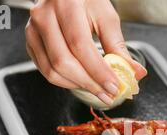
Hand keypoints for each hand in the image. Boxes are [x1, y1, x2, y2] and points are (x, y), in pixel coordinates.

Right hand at [25, 0, 146, 104]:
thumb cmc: (86, 1)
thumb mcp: (106, 17)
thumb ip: (119, 47)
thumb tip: (135, 73)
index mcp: (66, 4)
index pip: (80, 46)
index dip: (98, 71)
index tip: (114, 86)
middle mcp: (44, 16)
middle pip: (63, 62)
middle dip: (89, 84)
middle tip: (107, 94)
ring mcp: (33, 30)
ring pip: (52, 70)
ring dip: (77, 86)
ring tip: (97, 90)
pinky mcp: (30, 42)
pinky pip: (45, 70)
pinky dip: (65, 82)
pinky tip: (82, 82)